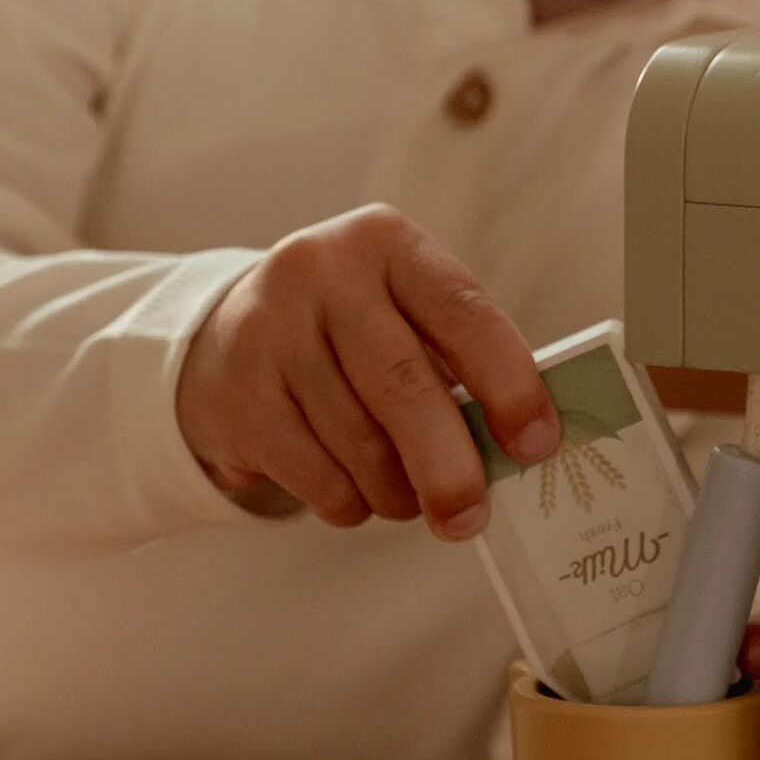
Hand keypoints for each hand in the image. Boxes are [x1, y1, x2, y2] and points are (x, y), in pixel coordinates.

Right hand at [177, 203, 560, 541]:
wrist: (223, 341)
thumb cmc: (347, 336)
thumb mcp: (401, 315)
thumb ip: (457, 365)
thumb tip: (518, 450)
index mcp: (387, 242)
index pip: (463, 312)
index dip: (509, 384)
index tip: (536, 445)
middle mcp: (323, 270)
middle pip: (403, 384)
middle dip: (448, 465)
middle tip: (469, 518)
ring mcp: (270, 327)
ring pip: (358, 442)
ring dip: (395, 492)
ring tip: (404, 497)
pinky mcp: (238, 389)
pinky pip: (315, 474)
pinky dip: (348, 502)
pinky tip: (350, 489)